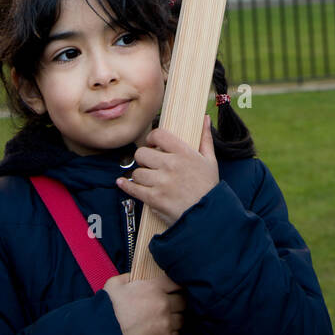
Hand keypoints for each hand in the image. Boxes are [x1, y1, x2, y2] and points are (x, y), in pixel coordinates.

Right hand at [104, 271, 186, 334]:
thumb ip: (128, 277)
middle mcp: (164, 304)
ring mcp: (166, 323)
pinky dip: (172, 333)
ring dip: (176, 318)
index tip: (173, 290)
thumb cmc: (106, 310)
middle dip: (178, 302)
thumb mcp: (114, 285)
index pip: (176, 282)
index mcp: (154, 287)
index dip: (175, 286)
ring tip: (166, 321)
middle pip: (183, 301)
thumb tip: (134, 278)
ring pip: (182, 318)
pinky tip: (163, 332)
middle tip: (171, 306)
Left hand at [116, 113, 218, 228]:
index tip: (152, 144)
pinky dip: (126, 186)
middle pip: (142, 153)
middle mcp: (171, 165)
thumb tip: (205, 118)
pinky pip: (134, 189)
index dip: (152, 138)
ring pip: (137, 172)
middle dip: (144, 158)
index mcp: (184, 153)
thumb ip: (205, 138)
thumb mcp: (211, 161)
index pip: (158, 134)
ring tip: (147, 178)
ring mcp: (161, 182)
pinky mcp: (155, 199)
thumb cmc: (209, 188)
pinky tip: (123, 183)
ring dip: (140, 175)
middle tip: (149, 164)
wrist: (209, 216)